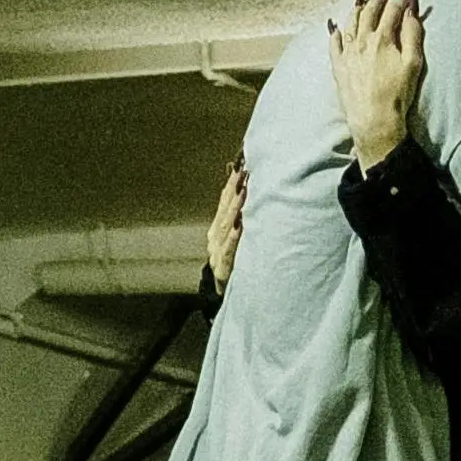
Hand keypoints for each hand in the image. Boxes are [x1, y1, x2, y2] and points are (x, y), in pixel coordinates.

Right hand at [203, 158, 247, 289]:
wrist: (222, 296)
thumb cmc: (234, 264)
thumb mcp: (235, 238)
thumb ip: (237, 213)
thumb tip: (240, 182)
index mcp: (217, 229)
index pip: (225, 201)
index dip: (232, 182)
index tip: (242, 163)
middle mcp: (215, 238)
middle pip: (225, 209)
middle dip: (235, 189)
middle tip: (245, 170)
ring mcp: (217, 253)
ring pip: (226, 226)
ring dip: (235, 207)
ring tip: (244, 190)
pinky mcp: (223, 269)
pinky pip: (229, 251)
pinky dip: (234, 236)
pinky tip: (240, 224)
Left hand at [331, 0, 427, 166]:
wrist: (374, 120)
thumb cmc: (397, 95)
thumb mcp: (413, 63)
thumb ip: (413, 34)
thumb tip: (411, 11)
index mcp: (382, 38)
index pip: (393, 10)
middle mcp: (362, 41)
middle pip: (370, 12)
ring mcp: (348, 53)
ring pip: (350, 22)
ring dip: (357, 8)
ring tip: (361, 0)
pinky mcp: (338, 67)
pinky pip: (333, 44)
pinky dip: (335, 32)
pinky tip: (336, 27)